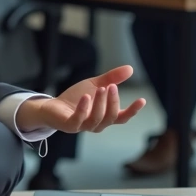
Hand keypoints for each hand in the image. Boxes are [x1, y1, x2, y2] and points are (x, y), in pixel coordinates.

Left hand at [16, 65, 145, 133]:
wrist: (53, 106)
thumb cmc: (76, 98)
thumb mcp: (95, 85)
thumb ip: (111, 78)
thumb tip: (130, 68)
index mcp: (105, 116)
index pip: (122, 117)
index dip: (133, 110)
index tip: (142, 99)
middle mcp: (97, 124)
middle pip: (111, 117)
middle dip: (113, 102)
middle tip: (112, 86)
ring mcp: (83, 126)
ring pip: (97, 118)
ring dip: (101, 103)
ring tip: (101, 88)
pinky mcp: (69, 125)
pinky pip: (78, 120)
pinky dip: (84, 108)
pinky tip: (86, 96)